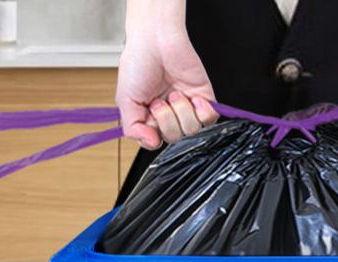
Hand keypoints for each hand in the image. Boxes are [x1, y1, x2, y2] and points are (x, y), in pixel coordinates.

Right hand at [116, 29, 217, 148]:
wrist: (156, 39)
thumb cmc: (138, 63)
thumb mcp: (125, 99)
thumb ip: (132, 128)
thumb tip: (151, 144)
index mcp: (150, 119)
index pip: (156, 142)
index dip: (153, 133)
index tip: (148, 114)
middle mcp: (170, 117)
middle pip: (175, 138)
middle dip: (166, 119)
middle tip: (159, 99)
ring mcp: (188, 110)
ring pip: (192, 130)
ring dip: (181, 110)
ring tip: (174, 92)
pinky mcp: (204, 101)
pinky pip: (209, 120)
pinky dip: (202, 110)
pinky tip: (193, 96)